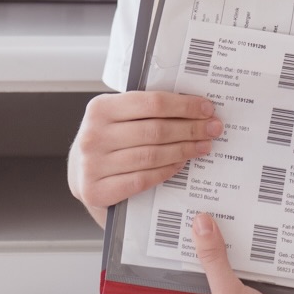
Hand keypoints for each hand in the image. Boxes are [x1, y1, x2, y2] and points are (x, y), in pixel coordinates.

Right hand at [67, 92, 221, 219]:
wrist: (81, 171)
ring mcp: (93, 165)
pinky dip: (166, 171)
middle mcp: (93, 135)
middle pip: (155, 130)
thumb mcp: (118, 116)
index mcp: (100, 108)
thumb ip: (145, 109)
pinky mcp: (98, 190)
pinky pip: (142, 179)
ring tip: (203, 146)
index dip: (184, 106)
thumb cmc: (108, 139)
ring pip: (152, 156)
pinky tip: (181, 163)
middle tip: (213, 129)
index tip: (206, 109)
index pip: (152, 103)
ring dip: (184, 150)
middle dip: (190, 129)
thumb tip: (193, 105)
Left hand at [171, 212, 293, 293]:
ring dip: (226, 269)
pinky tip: (247, 271)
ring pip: (217, 284)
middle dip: (209, 261)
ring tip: (233, 253)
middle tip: (215, 239)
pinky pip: (232, 291)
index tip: (192, 235)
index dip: (185, 256)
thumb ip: (213, 260)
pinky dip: (239, 279)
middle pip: (198, 279)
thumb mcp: (229, 291)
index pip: (175, 279)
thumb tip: (201, 229)